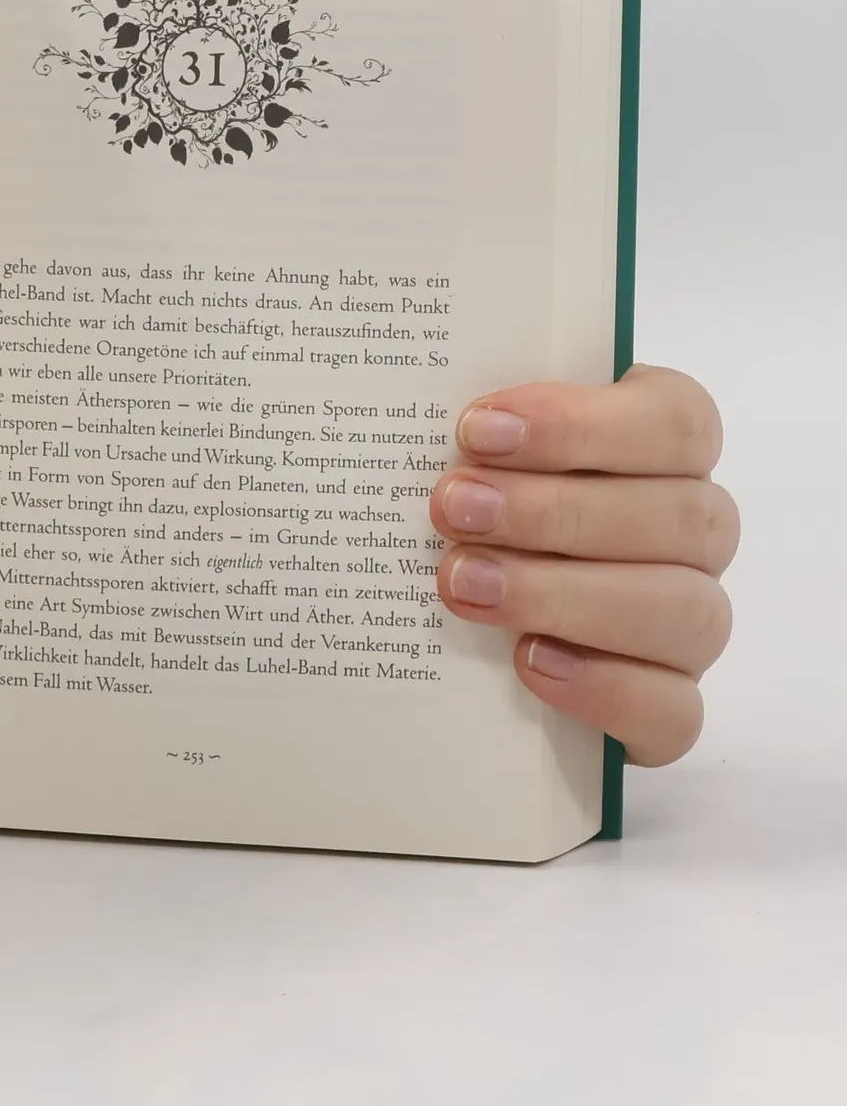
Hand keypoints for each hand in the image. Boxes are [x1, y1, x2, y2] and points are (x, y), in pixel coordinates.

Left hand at [432, 365, 737, 764]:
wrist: (463, 625)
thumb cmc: (475, 497)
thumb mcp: (471, 450)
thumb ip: (473, 426)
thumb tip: (410, 395)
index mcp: (663, 446)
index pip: (676, 421)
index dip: (582, 423)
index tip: (477, 430)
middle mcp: (695, 533)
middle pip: (684, 518)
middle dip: (556, 512)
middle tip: (453, 508)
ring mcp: (690, 622)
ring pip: (687, 612)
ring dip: (567, 596)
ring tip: (465, 584)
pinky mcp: (668, 704)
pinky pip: (674, 710)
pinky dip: (604, 687)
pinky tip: (528, 660)